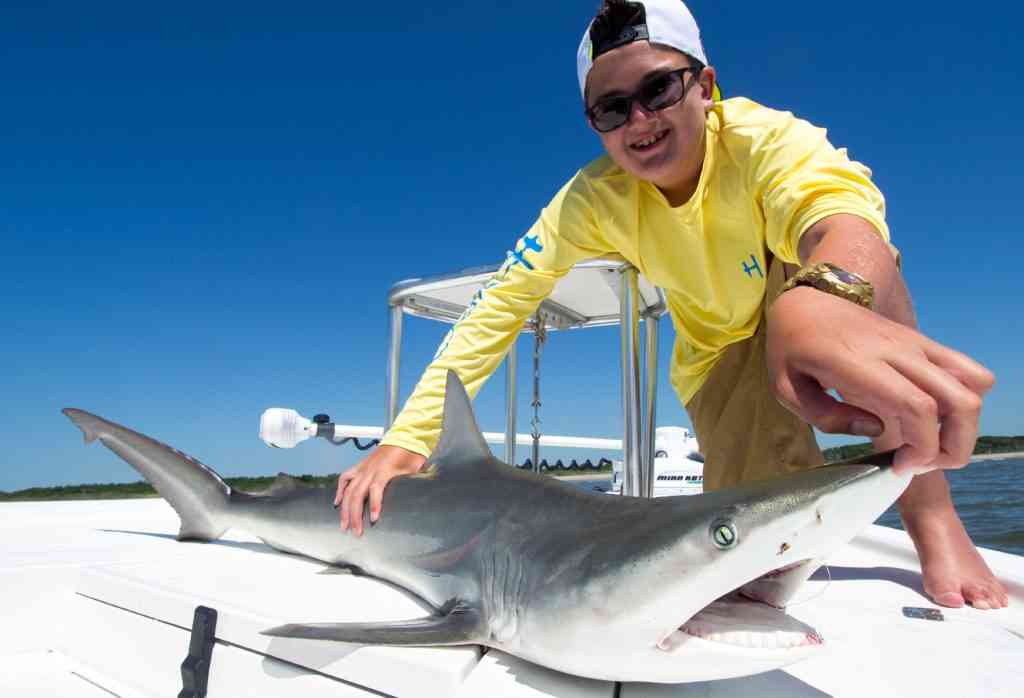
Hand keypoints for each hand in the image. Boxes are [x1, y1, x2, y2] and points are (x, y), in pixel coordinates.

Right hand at [334, 445, 426, 534]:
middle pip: (358, 493)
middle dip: (355, 515)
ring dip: (345, 509)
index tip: (374, 519)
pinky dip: (340, 491)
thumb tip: (417, 499)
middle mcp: (370, 469)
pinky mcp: (360, 466)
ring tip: (344, 525)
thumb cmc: (410, 455)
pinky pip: (345, 478)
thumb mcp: (414, 470)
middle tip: (357, 532)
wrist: (404, 437)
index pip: (376, 489)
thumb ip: (411, 484)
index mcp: (384, 469)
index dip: (374, 504)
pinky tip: (337, 503)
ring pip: (349, 490)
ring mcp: (363, 468)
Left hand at [766, 287, 994, 474]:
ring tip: (930, 442)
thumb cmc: (791, 348)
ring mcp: (915, 343)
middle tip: (918, 462)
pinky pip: (969, 369)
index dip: (922, 447)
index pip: (917, 406)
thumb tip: (878, 429)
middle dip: (953, 447)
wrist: (806, 301)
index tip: (901, 467)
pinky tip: (933, 416)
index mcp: (858, 364)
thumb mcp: (786, 389)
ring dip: (965, 425)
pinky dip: (964, 400)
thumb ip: (828, 417)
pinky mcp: (923, 341)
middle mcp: (897, 350)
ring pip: (975, 384)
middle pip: (961, 400)